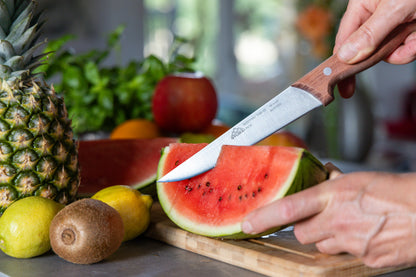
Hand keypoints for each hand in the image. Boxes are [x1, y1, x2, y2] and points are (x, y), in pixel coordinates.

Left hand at [241, 167, 415, 267]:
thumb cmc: (396, 191)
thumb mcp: (357, 179)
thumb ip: (332, 183)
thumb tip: (320, 178)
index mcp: (333, 196)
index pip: (288, 208)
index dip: (264, 217)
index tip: (247, 223)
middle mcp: (338, 221)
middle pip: (302, 234)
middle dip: (306, 228)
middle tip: (320, 218)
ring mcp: (351, 243)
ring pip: (322, 246)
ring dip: (328, 237)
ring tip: (348, 225)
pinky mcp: (364, 259)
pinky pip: (345, 255)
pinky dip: (350, 246)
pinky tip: (364, 234)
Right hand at [334, 0, 415, 97]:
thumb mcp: (395, 8)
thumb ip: (369, 33)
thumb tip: (346, 55)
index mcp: (362, 6)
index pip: (344, 40)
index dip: (341, 64)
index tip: (341, 84)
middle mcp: (375, 16)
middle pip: (368, 50)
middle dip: (385, 54)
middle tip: (399, 50)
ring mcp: (393, 24)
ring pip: (390, 52)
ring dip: (406, 49)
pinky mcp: (409, 30)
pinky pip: (407, 48)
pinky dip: (414, 46)